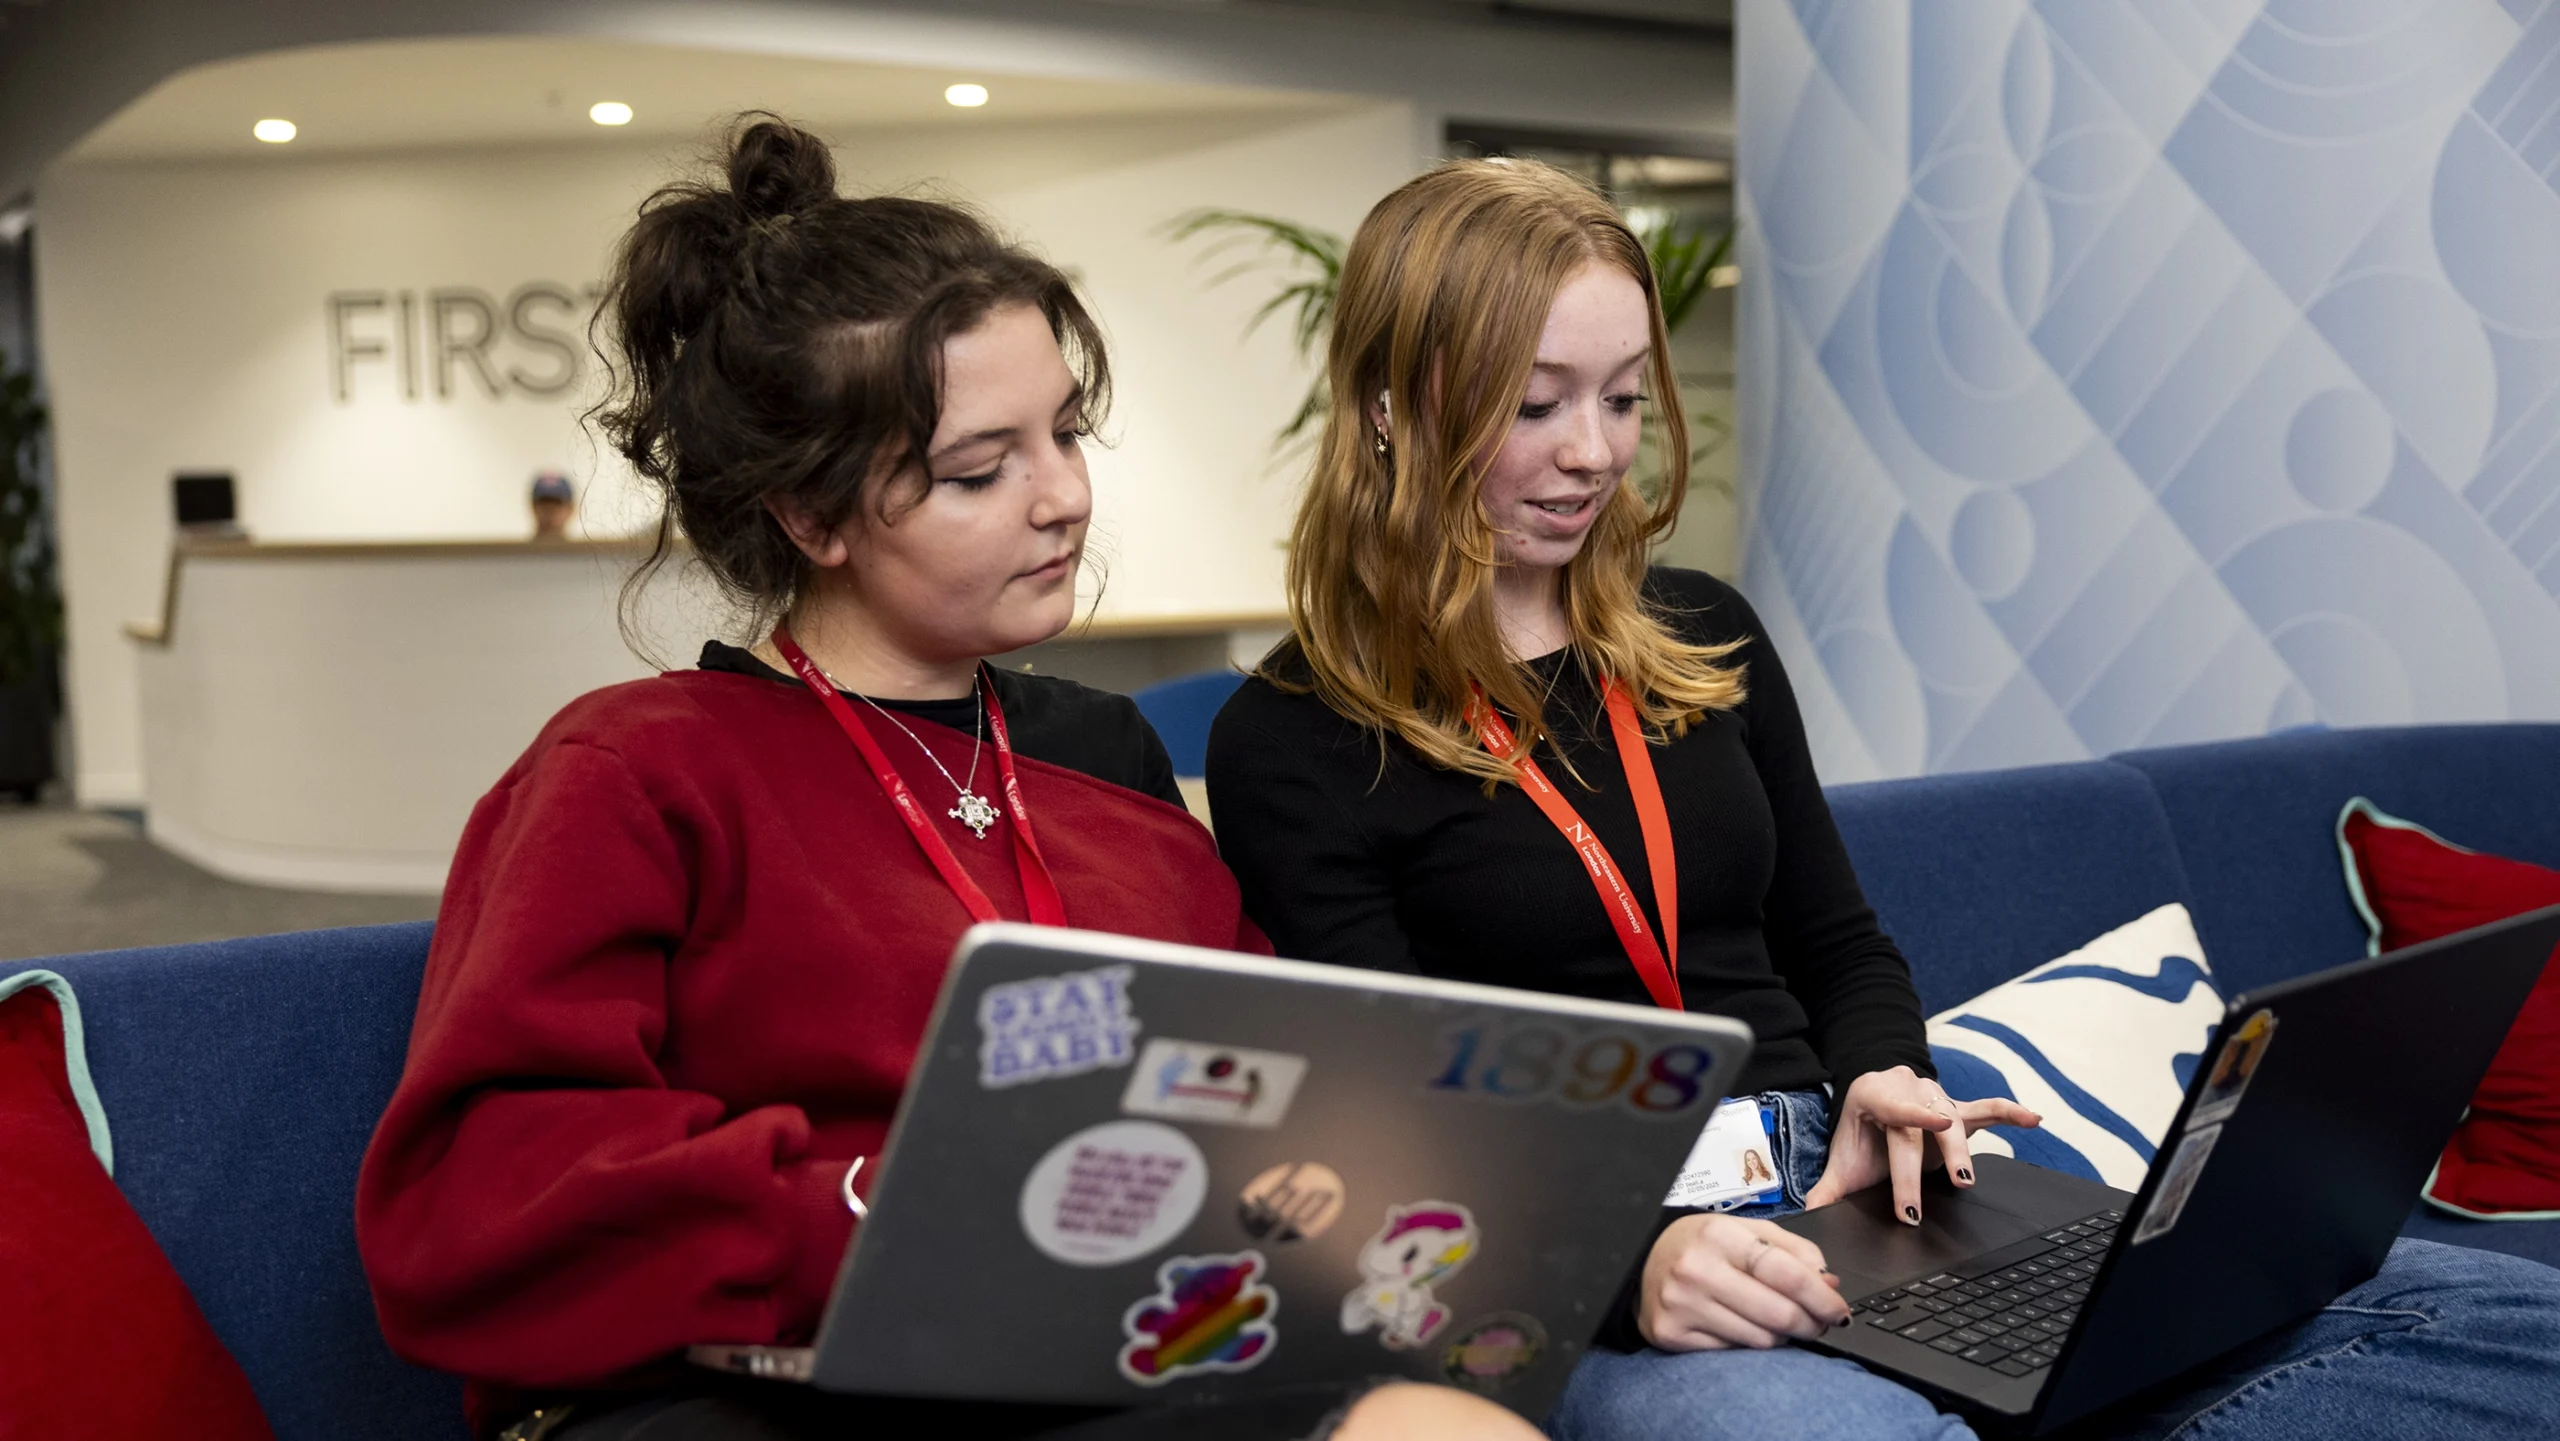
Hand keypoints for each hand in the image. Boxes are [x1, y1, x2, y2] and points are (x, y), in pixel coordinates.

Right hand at [1637, 1213, 1851, 1350]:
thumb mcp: (1745, 1230)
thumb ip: (1792, 1251)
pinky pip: (1732, 1353)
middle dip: (1810, 1324)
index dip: (1821, 1297)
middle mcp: (1697, 1270)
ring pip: (1760, 1340)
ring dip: (1781, 1336)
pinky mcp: (1671, 1334)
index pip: (1786, 1273)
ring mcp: (1682, 1305)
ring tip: (1774, 1321)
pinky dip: (1747, 1344)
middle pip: (1779, 1314)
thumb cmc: (1701, 1244)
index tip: (1838, 1310)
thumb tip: (1829, 1284)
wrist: (1641, 1259)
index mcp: (1719, 1235)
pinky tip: (1742, 1327)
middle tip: (1817, 1323)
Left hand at [1803, 1066, 2039, 1224]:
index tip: (1934, 1124)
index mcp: (1872, 1093)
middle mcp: (1907, 1087)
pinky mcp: (1959, 1107)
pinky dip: (2010, 1114)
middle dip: (1923, 1166)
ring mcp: (1936, 1095)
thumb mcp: (1844, 1157)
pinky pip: (1986, 1109)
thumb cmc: (1862, 1135)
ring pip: (1953, 1120)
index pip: (1894, 1106)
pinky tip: (2034, 1119)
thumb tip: (1809, 1215)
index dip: (1913, 1114)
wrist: (1874, 1103)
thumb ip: (1828, 1188)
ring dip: (1962, 1150)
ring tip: (1965, 1178)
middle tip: (1924, 1200)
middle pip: (1921, 1126)